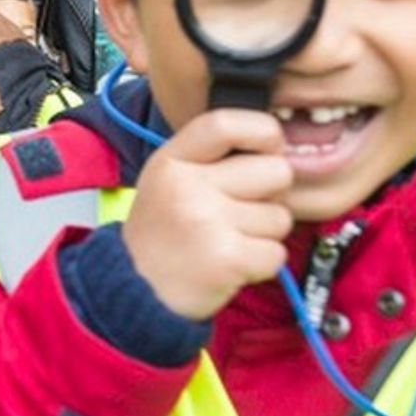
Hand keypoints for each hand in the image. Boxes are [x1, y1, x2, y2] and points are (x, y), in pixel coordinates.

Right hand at [123, 108, 293, 320]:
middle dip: (272, 192)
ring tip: (229, 239)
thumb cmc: (162, 231)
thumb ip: (211, 157)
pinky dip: (262, 262)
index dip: (262, 129)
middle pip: (275, 171)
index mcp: (172, 160)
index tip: (271, 144)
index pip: (226, 124)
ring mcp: (208, 222)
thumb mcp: (168, 178)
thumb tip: (276, 146)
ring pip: (280, 216)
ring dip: (264, 232)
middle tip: (242, 209)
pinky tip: (233, 262)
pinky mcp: (228, 259)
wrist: (135, 291)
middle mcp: (189, 186)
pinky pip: (276, 252)